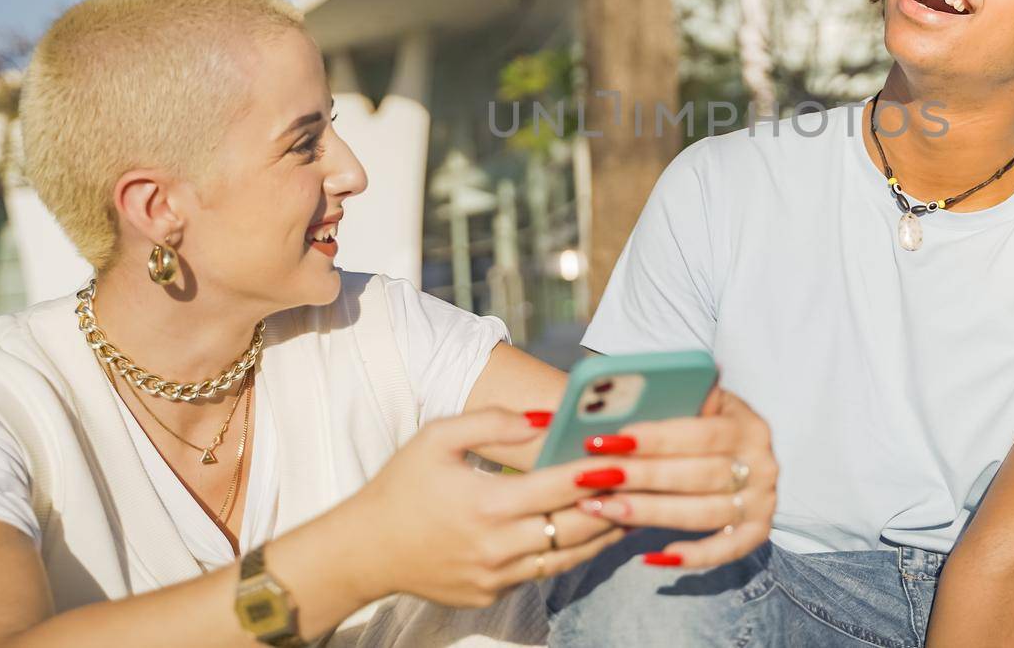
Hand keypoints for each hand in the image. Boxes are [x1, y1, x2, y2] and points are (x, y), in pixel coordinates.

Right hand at [345, 410, 626, 607]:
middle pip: (575, 526)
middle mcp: (496, 546)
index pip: (558, 486)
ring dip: (604, 533)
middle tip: (649, 482)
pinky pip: (544, 573)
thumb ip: (491, 423)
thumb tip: (544, 419)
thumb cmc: (401, 485)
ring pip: (568, 556)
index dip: (598, 472)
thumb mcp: (436, 438)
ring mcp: (496, 576)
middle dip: (615, 503)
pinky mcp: (493, 594)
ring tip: (637, 507)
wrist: (364, 551)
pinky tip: (594, 533)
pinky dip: (572, 552)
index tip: (630, 455)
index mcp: (485, 504)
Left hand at [570, 387, 778, 568]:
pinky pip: (726, 550)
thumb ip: (668, 398)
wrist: (741, 454)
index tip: (610, 440)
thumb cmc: (702, 424)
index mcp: (747, 424)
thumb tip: (611, 394)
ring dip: (649, 513)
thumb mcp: (697, 402)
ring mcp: (762, 500)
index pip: (700, 432)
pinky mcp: (758, 531)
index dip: (655, 438)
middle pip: (697, 475)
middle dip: (641, 476)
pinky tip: (650, 557)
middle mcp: (762, 463)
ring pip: (703, 513)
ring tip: (601, 508)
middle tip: (592, 476)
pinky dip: (692, 556)